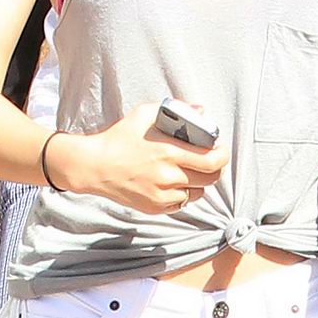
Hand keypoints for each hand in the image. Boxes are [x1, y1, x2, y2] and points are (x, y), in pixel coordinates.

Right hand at [63, 104, 228, 213]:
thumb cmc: (119, 138)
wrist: (94, 166)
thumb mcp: (144, 114)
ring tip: (186, 171)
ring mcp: (162, 195)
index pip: (212, 160)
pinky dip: (182, 194)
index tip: (220, 150)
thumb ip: (176, 110)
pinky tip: (172, 182)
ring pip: (198, 193)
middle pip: (210, 179)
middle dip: (214, 169)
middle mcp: (168, 176)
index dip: (222, 155)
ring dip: (198, 182)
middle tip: (208, 161)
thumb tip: (200, 111)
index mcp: (168, 152)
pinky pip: (182, 203)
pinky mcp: (155, 207)